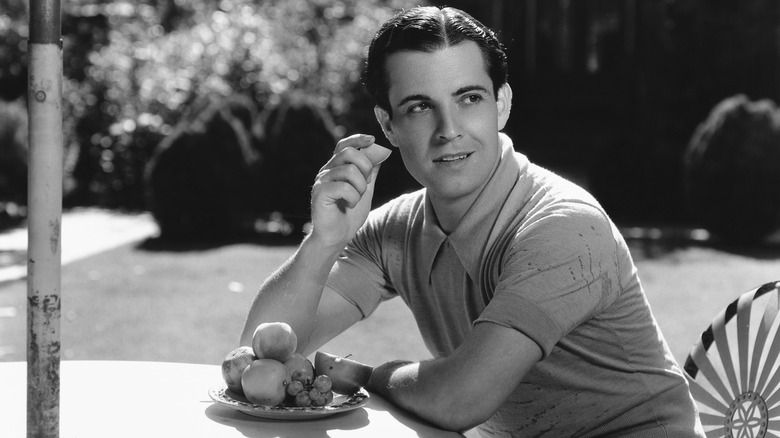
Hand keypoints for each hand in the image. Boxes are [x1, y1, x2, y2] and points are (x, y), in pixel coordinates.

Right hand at [309, 134, 390, 248]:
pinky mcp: (319, 193)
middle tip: (366, 184)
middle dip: (365, 167)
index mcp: (336, 168)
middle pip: (348, 153)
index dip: (358, 139)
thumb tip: (380, 153)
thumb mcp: (365, 190)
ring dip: (360, 188)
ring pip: (349, 171)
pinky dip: (353, 198)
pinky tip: (348, 205)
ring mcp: (321, 181)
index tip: (372, 140)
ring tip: (356, 199)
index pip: (344, 145)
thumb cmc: (349, 214)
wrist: (337, 236)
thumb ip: (370, 172)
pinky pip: (344, 187)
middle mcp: (327, 171)